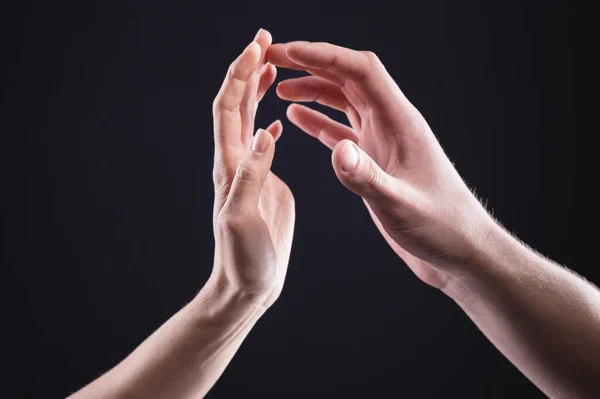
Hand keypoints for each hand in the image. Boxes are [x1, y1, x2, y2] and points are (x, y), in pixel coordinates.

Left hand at [210, 30, 294, 308]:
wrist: (249, 284)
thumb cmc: (245, 259)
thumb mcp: (245, 218)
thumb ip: (252, 174)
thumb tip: (265, 131)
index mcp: (231, 166)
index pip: (229, 109)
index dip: (240, 75)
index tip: (256, 47)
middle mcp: (236, 162)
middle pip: (234, 105)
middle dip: (247, 69)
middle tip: (263, 40)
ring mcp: (249, 171)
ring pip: (246, 120)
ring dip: (255, 89)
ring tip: (269, 65)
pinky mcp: (263, 182)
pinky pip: (261, 143)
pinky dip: (266, 119)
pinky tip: (276, 116)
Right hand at [267, 42, 492, 288]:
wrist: (459, 248)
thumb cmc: (441, 226)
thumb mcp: (400, 205)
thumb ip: (367, 178)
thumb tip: (337, 150)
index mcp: (401, 122)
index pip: (362, 71)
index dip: (325, 56)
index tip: (290, 52)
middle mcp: (390, 124)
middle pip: (347, 78)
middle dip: (310, 63)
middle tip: (273, 59)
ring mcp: (382, 140)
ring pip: (343, 101)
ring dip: (312, 89)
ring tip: (278, 87)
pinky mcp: (375, 160)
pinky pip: (342, 130)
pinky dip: (318, 120)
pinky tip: (297, 117)